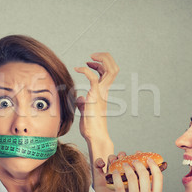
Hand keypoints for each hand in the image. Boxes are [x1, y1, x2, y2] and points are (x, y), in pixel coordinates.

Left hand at [75, 52, 118, 168]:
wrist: (94, 135)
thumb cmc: (90, 125)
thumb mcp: (85, 109)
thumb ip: (83, 102)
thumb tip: (79, 98)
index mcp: (103, 91)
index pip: (108, 72)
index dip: (101, 63)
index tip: (89, 62)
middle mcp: (105, 90)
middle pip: (114, 67)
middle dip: (105, 57)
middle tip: (92, 56)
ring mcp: (101, 93)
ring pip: (110, 70)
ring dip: (101, 59)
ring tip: (90, 58)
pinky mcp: (95, 96)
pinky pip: (93, 78)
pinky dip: (85, 70)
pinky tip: (77, 69)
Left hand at [95, 152, 163, 191]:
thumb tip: (149, 181)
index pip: (158, 177)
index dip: (153, 165)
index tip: (148, 159)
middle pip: (144, 174)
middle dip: (137, 163)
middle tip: (133, 160)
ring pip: (131, 177)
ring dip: (126, 167)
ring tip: (122, 164)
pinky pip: (119, 185)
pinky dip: (116, 176)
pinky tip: (113, 173)